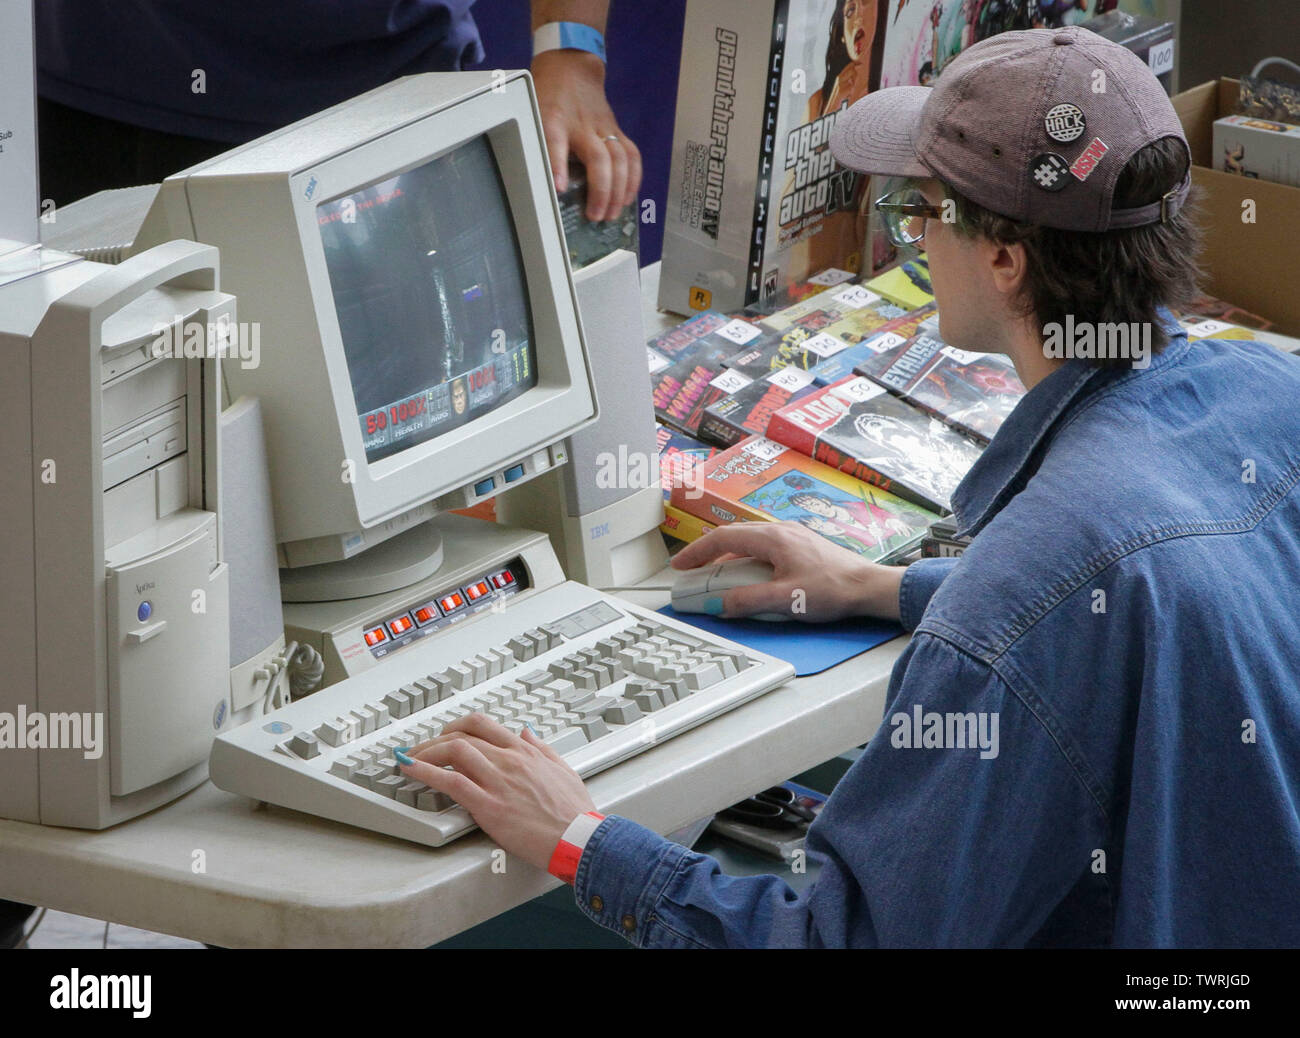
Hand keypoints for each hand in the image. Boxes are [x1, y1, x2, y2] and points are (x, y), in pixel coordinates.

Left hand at [398, 714, 595, 869]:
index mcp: (525, 752)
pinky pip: (451, 782)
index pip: (483, 725)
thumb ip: (542, 748)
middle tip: (420, 748)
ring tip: (409, 758)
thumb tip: (527, 732)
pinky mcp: (489, 806)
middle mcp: (509, 760)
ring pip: (453, 751)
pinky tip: (411, 770)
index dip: (457, 725)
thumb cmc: (573, 812)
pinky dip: (425, 772)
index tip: (445, 733)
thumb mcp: (563, 769)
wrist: (578, 839)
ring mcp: (498, 781)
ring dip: (425, 752)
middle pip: (462, 735)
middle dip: (435, 738)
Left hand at [531, 49, 641, 220]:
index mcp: (554, 120)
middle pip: (598, 158)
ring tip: (612, 214)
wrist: (569, 69)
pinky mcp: (616, 129)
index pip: (555, 142)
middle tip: (594, 216)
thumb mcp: (533, 119)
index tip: (559, 189)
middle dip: (600, 190)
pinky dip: (633, 179)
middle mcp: (581, 125)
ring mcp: (603, 127)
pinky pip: (631, 155)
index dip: (557, 166)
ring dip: (619, 190)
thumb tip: (539, 185)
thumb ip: (538, 147)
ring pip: (619, 158)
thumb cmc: (548, 100)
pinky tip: (628, 198)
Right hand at [671, 521, 905, 621]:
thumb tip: (720, 604)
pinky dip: (744, 557)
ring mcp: (792, 536)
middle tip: (690, 569)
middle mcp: (781, 531)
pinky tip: (745, 574)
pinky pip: (762, 546)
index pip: (723, 539)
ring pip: (748, 540)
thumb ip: (749, 601)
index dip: (697, 551)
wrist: (869, 587)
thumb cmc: (834, 590)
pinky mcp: (801, 546)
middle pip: (733, 535)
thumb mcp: (787, 600)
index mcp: (773, 538)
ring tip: (713, 574)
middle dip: (707, 552)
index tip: (680, 565)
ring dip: (726, 555)